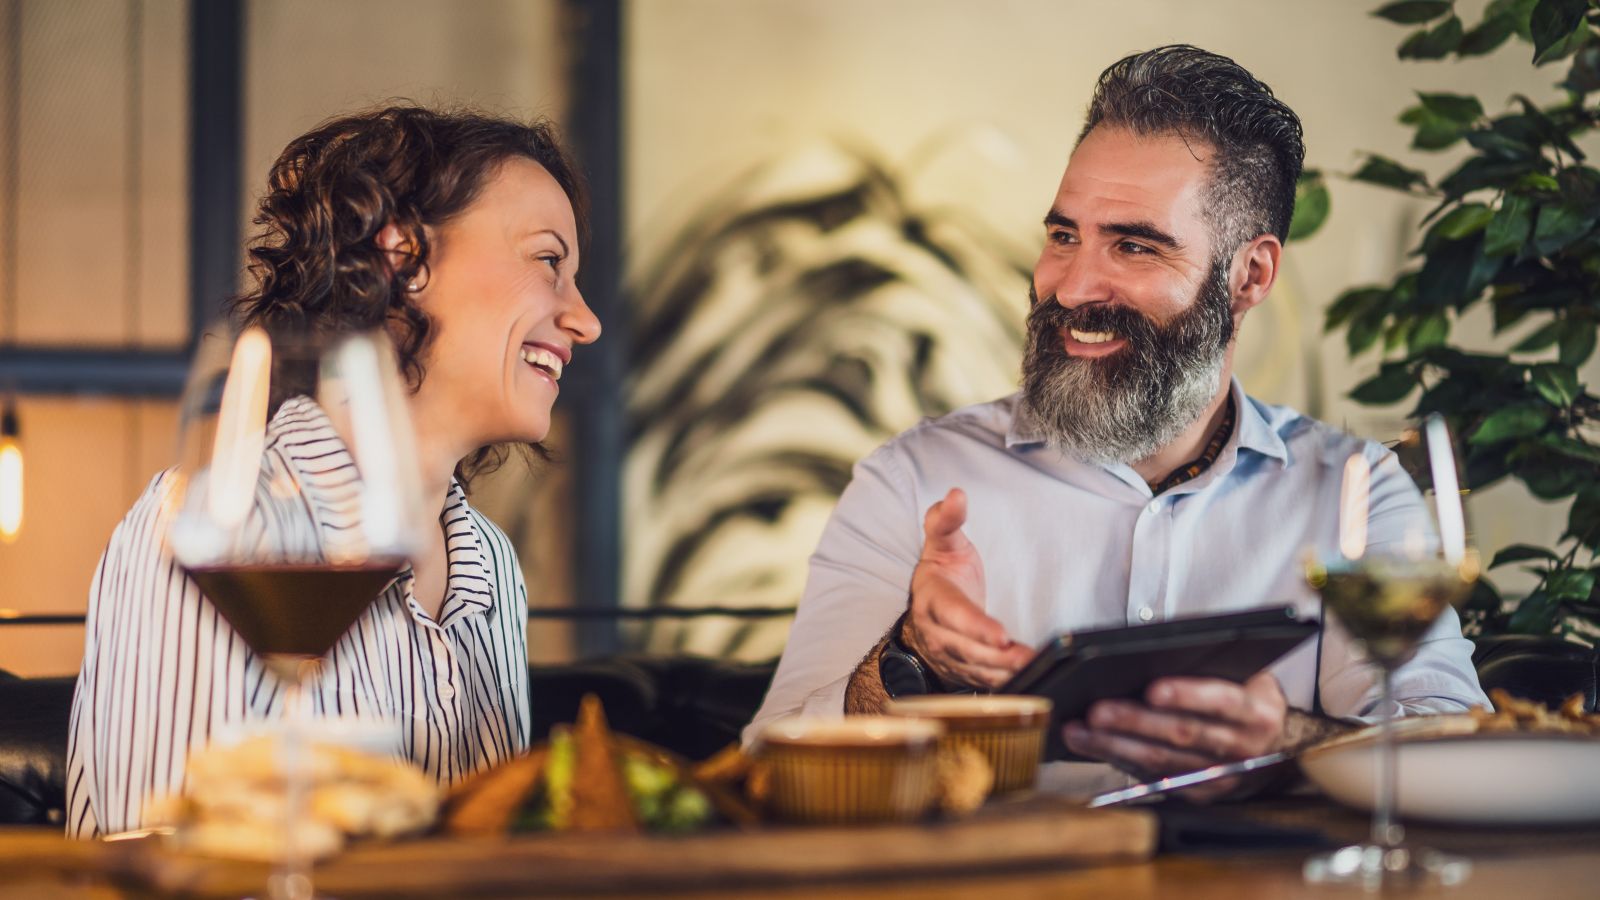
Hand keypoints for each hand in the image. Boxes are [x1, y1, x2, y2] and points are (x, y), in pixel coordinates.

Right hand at [901, 488, 1033, 689]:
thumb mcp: (943, 544)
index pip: (955, 615)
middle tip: (1026, 657)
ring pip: (976, 669)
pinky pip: (983, 681)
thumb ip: (947, 520)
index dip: (976, 627)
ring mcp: (949, 655)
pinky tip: (1026, 678)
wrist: (926, 612)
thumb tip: (956, 494)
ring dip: (1004, 672)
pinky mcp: (963, 670)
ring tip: (1031, 667)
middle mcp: (938, 632)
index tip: (1001, 635)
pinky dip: (1004, 682)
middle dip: (996, 656)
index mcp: (934, 599)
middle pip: (967, 649)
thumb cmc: (944, 575)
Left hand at [1063, 672, 1288, 801]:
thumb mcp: (1242, 675)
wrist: (1273, 747)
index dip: (1187, 695)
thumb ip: (1208, 665)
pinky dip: (1117, 760)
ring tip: (1080, 729)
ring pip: (1162, 762)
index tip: (1152, 689)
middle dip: (1136, 722)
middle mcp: (1244, 749)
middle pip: (1183, 735)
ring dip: (1115, 746)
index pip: (1222, 701)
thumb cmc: (1244, 697)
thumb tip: (1147, 652)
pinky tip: (1090, 745)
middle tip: (1097, 710)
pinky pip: (1153, 778)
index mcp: (1258, 711)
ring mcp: (1221, 777)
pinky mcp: (1199, 794)